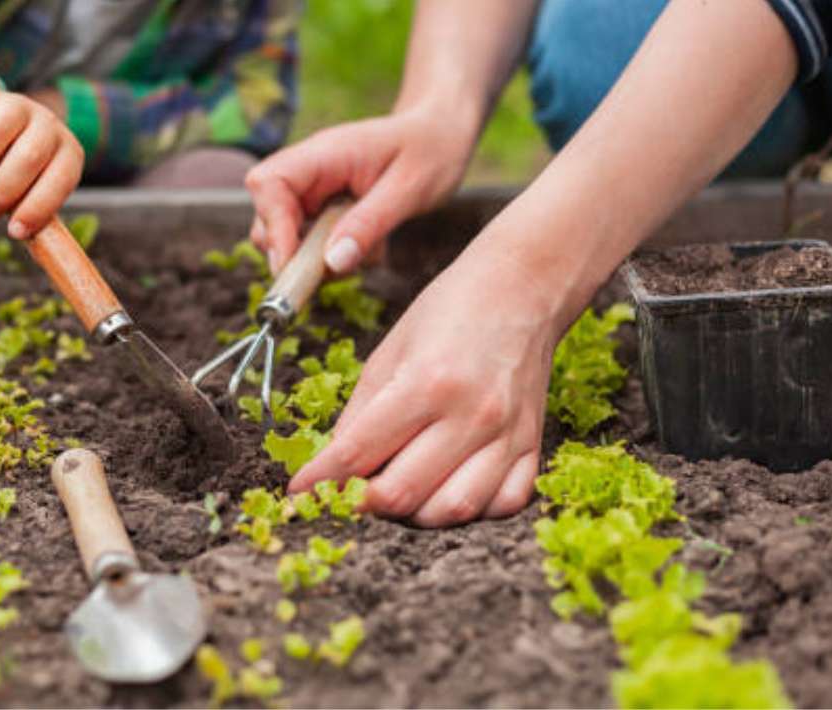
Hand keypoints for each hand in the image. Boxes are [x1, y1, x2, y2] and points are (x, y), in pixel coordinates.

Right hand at [0, 72, 83, 239]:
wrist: (1, 128)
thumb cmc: (21, 176)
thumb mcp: (32, 192)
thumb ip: (31, 214)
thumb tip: (29, 242)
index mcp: (68, 153)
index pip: (60, 181)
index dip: (37, 209)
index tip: (14, 231)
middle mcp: (48, 125)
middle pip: (28, 158)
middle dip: (3, 191)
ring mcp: (16, 105)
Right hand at [245, 108, 475, 274]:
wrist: (442, 134)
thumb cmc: (430, 149)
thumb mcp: (410, 189)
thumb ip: (370, 224)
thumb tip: (332, 263)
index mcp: (323, 153)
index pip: (268, 184)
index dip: (273, 228)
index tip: (293, 264)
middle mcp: (309, 171)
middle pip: (266, 215)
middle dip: (291, 251)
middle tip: (333, 271)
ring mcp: (314, 190)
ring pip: (285, 236)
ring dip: (316, 259)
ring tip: (365, 252)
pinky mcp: (324, 209)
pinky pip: (311, 243)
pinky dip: (333, 257)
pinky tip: (369, 247)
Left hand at [288, 239, 568, 526]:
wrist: (523, 287)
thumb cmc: (450, 311)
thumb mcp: (388, 350)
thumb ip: (359, 413)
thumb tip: (332, 466)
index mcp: (426, 383)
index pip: (357, 454)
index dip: (319, 482)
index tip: (298, 493)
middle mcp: (471, 415)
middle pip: (401, 494)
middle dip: (360, 504)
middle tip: (344, 495)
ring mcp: (508, 434)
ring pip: (453, 511)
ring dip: (414, 515)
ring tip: (395, 493)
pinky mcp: (533, 445)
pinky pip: (504, 505)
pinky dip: (469, 510)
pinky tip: (447, 490)